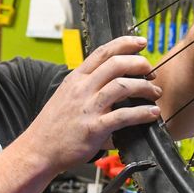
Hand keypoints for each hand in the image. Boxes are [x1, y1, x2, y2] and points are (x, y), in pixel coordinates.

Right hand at [22, 35, 160, 172]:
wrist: (38, 150)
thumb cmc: (53, 126)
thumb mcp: (66, 96)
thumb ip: (87, 86)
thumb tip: (112, 83)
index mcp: (76, 78)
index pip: (103, 52)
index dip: (125, 43)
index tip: (141, 42)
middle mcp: (82, 89)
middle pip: (116, 64)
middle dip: (139, 63)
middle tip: (151, 70)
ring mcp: (88, 108)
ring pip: (122, 87)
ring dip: (144, 87)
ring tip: (155, 92)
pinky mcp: (94, 128)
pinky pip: (123, 116)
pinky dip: (142, 113)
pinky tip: (152, 114)